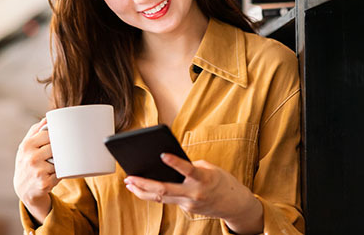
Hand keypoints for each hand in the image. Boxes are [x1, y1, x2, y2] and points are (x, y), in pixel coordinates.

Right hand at [13, 117, 59, 222]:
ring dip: (60, 163)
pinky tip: (52, 175)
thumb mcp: (26, 147)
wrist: (24, 189)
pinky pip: (61, 173)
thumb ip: (35, 131)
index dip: (55, 136)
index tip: (58, 139)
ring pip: (60, 160)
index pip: (48, 134)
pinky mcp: (45, 183)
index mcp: (26, 146)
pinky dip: (60, 174)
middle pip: (55, 147)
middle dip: (58, 150)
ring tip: (52, 166)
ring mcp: (38, 171)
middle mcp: (31, 158)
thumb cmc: (27, 163)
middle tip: (55, 154)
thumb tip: (47, 117)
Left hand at [124, 153, 262, 233]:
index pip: (188, 170)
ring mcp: (189, 203)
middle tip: (129, 177)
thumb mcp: (210, 168)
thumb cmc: (222, 181)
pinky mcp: (186, 209)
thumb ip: (190, 166)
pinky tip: (142, 188)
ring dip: (142, 191)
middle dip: (144, 184)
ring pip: (161, 198)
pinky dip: (154, 193)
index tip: (163, 154)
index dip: (175, 163)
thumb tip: (167, 164)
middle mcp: (195, 193)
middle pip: (165, 190)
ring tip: (129, 183)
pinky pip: (167, 200)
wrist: (234, 205)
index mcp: (204, 179)